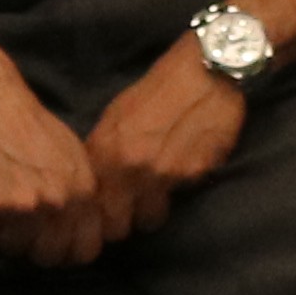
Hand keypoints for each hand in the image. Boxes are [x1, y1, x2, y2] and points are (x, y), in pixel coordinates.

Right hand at [0, 51, 113, 267]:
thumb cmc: (27, 123)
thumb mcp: (70, 155)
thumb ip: (78, 195)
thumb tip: (80, 233)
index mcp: (82, 191)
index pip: (84, 251)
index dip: (67, 251)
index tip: (53, 243)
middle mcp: (56, 203)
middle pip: (49, 258)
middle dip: (35, 250)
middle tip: (22, 230)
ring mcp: (20, 207)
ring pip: (14, 251)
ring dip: (6, 237)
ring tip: (0, 208)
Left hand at [83, 41, 252, 239]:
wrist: (206, 70)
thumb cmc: (157, 90)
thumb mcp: (117, 115)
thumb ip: (104, 152)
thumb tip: (96, 183)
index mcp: (105, 150)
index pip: (89, 207)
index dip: (94, 218)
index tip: (102, 215)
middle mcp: (129, 166)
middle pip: (116, 225)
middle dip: (121, 223)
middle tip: (129, 213)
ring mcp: (161, 172)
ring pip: (148, 220)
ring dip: (151, 213)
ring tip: (156, 198)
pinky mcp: (193, 174)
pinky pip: (178, 198)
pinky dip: (177, 193)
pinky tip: (181, 174)